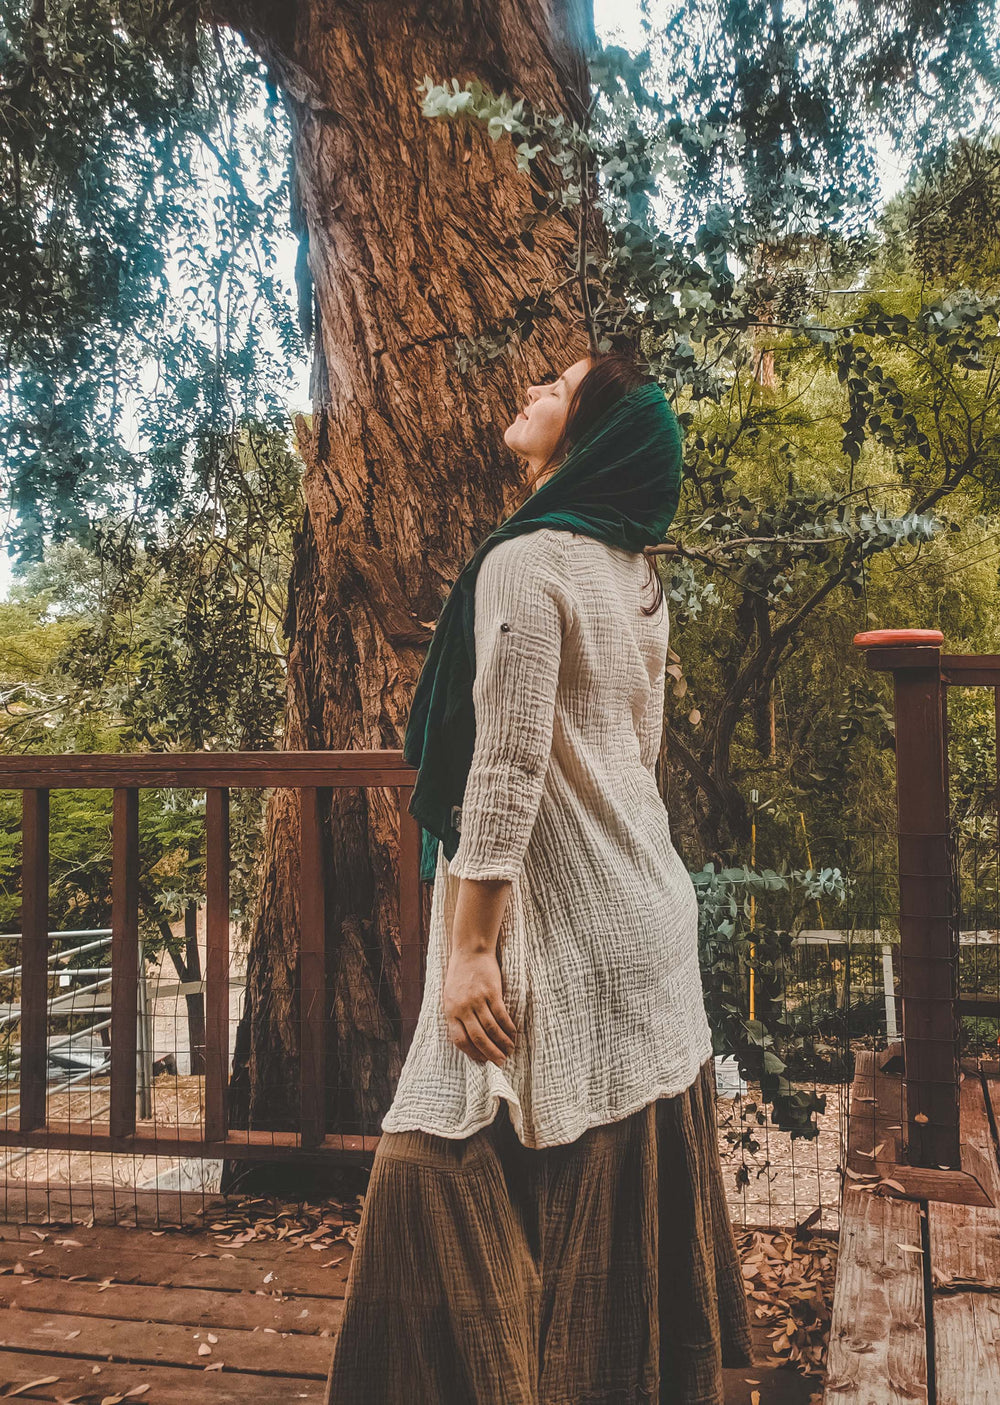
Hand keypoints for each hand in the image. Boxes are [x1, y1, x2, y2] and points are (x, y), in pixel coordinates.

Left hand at [442, 949, 516, 1066]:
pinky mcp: (491, 992)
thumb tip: (468, 1038)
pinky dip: (508, 1027)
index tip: (482, 1060)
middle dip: (490, 1053)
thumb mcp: (450, 996)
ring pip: (491, 1028)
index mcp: (450, 1011)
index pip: (459, 1040)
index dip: (472, 1053)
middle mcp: (462, 1007)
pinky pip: (501, 1015)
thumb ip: (457, 1015)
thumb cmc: (460, 975)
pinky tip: (513, 1033)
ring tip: (509, 1050)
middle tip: (500, 1062)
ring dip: (502, 1042)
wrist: (470, 951)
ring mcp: (477, 1000)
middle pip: (477, 1037)